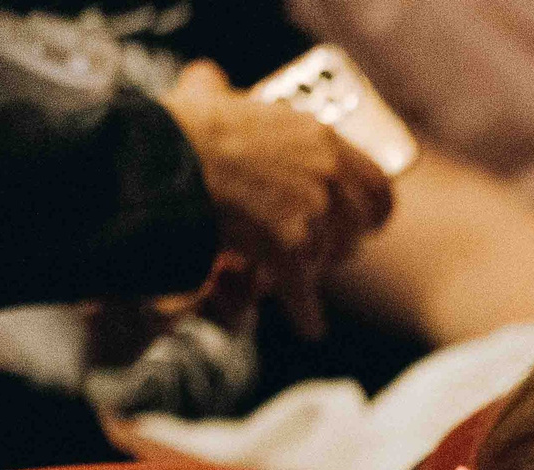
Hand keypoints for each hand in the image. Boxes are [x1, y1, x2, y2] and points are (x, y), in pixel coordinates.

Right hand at [158, 61, 394, 337]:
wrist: (157, 160)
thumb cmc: (175, 130)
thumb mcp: (218, 103)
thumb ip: (232, 100)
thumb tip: (208, 77)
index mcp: (319, 137)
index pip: (376, 184)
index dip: (373, 211)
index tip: (366, 225)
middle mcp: (327, 172)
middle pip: (358, 228)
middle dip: (341, 246)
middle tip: (323, 257)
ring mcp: (313, 210)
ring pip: (330, 260)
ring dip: (315, 274)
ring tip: (299, 281)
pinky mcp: (291, 246)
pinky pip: (307, 290)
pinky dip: (307, 313)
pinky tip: (309, 327)